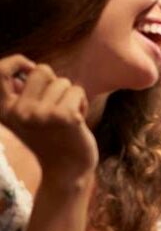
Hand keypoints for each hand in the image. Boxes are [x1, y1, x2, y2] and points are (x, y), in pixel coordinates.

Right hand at [0, 57, 95, 185]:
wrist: (67, 169)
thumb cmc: (51, 136)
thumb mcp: (28, 114)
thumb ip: (24, 93)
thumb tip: (27, 67)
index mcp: (4, 110)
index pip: (0, 71)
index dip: (16, 61)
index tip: (29, 68)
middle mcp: (18, 112)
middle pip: (41, 70)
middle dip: (53, 83)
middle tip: (55, 107)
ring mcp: (40, 114)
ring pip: (63, 82)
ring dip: (69, 96)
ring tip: (65, 117)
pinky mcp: (64, 116)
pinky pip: (77, 91)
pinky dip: (82, 102)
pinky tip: (76, 121)